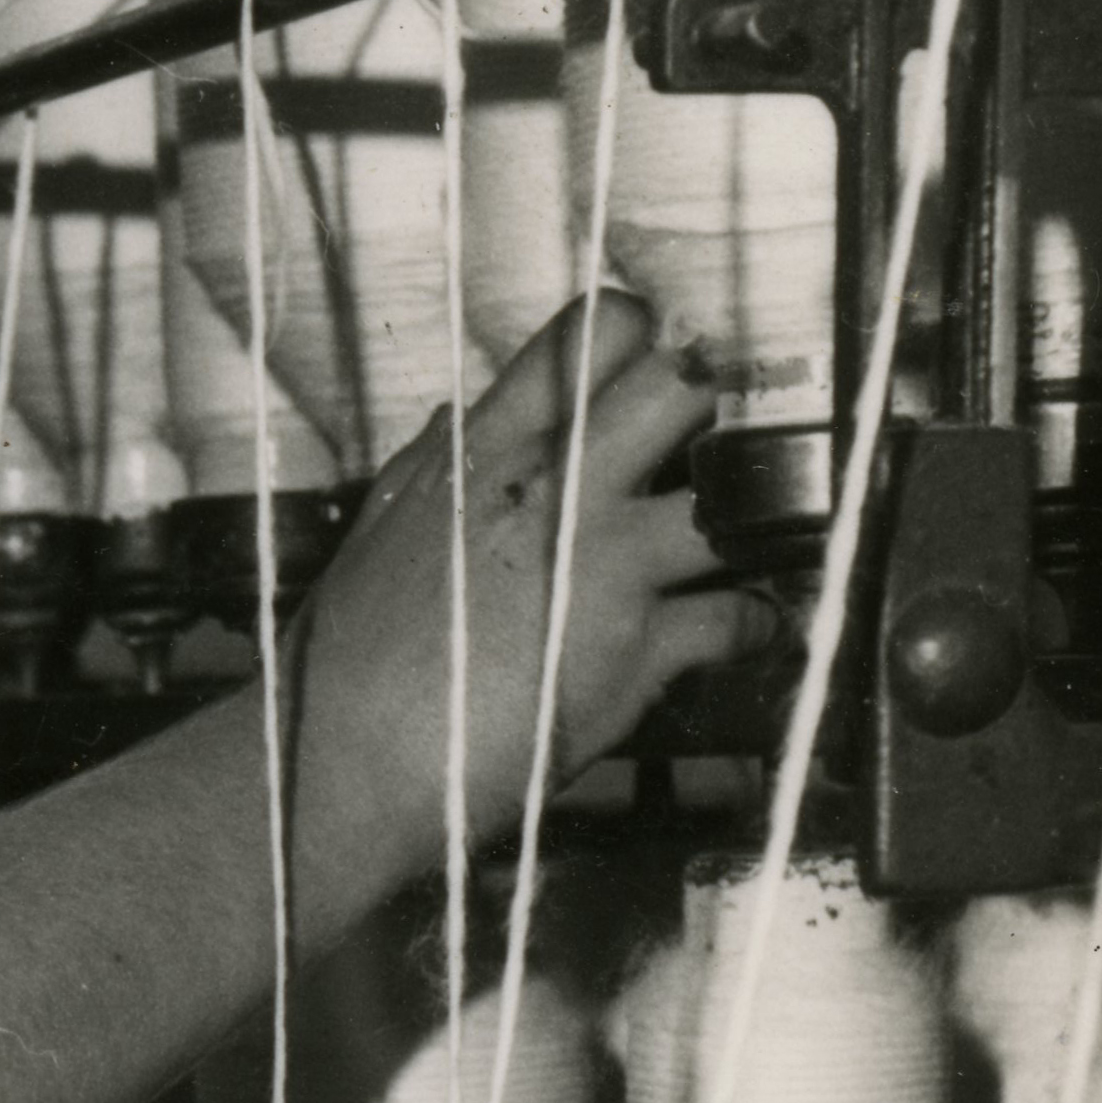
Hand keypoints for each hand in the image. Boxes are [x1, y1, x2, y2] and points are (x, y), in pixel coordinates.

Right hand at [297, 295, 779, 889]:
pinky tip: (759, 629)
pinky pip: (741, 615)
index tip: (653, 365)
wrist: (346, 769)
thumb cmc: (342, 663)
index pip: (597, 332)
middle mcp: (558, 491)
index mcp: (490, 453)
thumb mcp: (375, 534)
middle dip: (710, 405)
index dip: (642, 336)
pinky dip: (759, 624)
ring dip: (753, 518)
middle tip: (711, 443)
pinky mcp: (639, 650)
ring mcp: (607, 568)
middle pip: (685, 384)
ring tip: (755, 538)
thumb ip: (431, 467)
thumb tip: (454, 416)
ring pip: (733, 496)